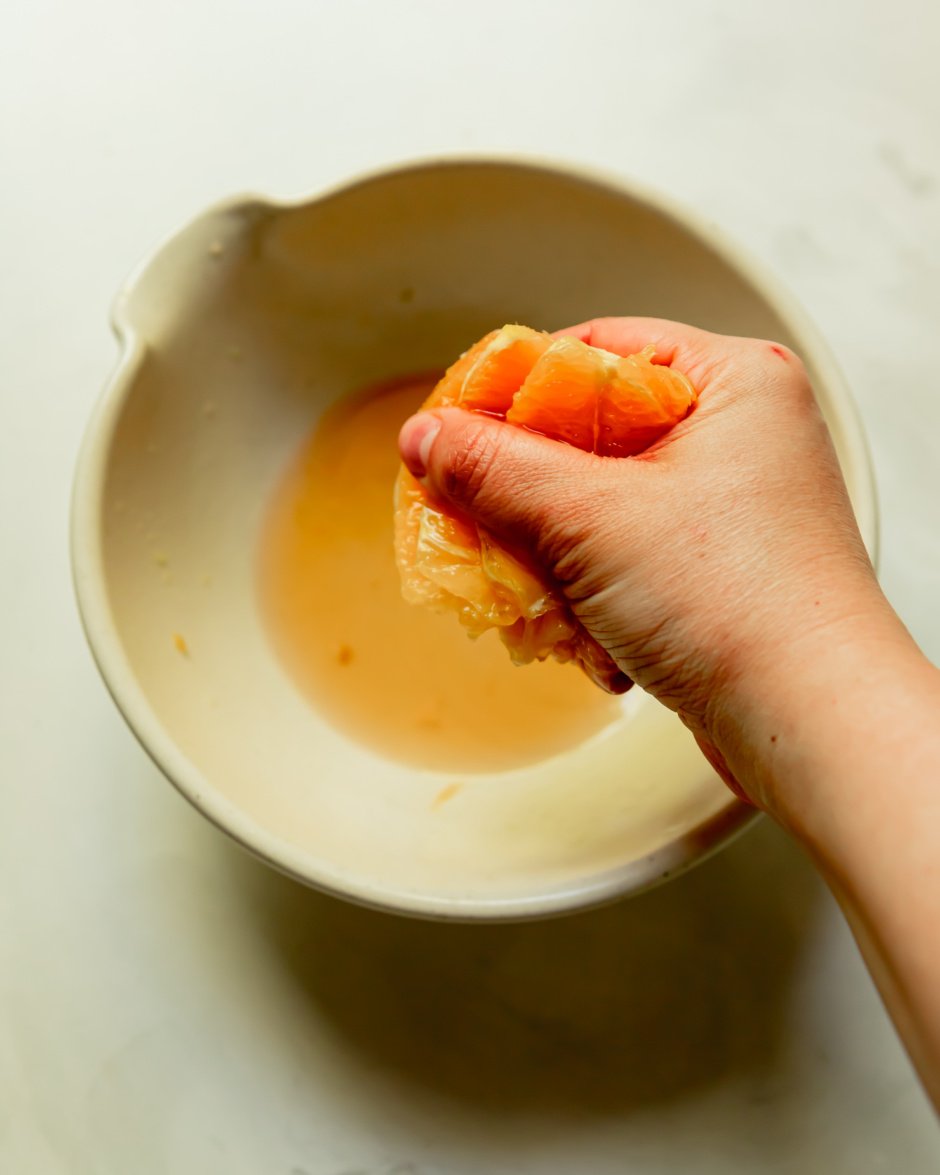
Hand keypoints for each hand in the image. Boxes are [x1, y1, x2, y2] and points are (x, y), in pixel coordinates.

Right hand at [399, 317, 887, 810]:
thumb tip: (427, 437)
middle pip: (589, 433)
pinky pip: (624, 557)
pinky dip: (593, 595)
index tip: (454, 426)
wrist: (810, 726)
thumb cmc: (739, 606)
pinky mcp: (715, 569)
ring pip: (599, 505)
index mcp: (733, 382)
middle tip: (477, 516)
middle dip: (529, 493)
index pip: (595, 349)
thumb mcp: (590, 521)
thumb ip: (495, 471)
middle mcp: (739, 434)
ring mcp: (729, 505)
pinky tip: (593, 638)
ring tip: (545, 598)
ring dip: (556, 557)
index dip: (514, 388)